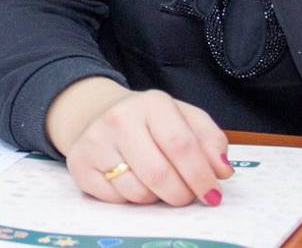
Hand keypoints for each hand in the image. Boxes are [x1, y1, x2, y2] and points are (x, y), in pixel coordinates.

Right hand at [48, 78, 230, 206]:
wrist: (99, 114)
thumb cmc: (151, 122)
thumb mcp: (186, 120)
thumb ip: (211, 141)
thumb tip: (222, 170)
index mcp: (152, 103)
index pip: (182, 145)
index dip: (201, 176)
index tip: (212, 194)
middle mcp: (119, 118)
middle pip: (160, 173)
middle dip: (181, 194)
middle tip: (187, 195)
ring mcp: (95, 140)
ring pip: (137, 191)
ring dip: (156, 197)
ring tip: (156, 184)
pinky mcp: (79, 163)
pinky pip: (115, 199)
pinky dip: (129, 199)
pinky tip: (130, 181)